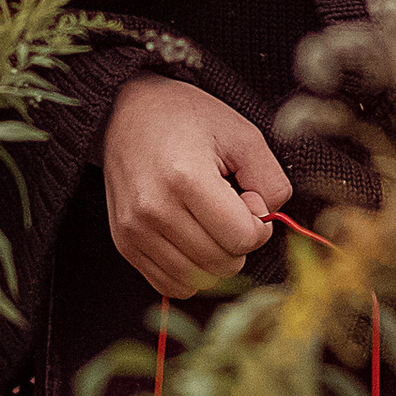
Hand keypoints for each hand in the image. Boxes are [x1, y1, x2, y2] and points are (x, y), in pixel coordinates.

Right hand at [102, 74, 292, 296]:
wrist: (129, 111)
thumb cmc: (187, 119)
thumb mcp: (243, 135)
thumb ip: (271, 181)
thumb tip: (266, 221)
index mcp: (186, 178)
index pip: (242, 239)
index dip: (258, 225)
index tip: (248, 200)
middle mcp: (155, 210)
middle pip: (222, 263)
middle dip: (237, 241)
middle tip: (227, 207)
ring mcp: (135, 230)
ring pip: (198, 280)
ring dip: (214, 258)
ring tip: (206, 219)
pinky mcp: (124, 243)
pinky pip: (170, 284)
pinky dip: (189, 271)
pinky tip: (190, 238)